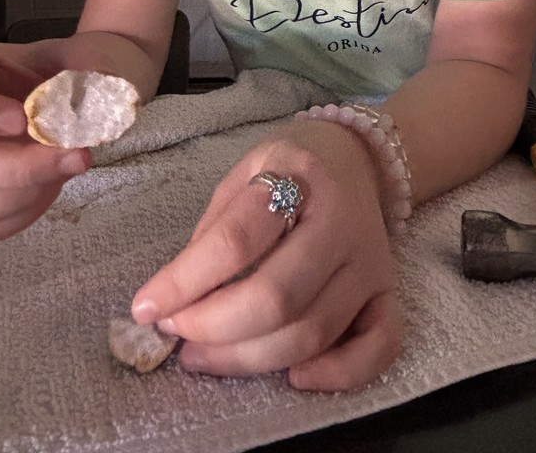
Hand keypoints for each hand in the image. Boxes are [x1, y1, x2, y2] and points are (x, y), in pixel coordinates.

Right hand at [0, 41, 90, 244]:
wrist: (85, 93)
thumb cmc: (73, 68)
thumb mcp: (85, 54)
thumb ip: (90, 70)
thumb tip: (97, 99)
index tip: (21, 118)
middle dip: (17, 168)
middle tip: (77, 156)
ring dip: (26, 195)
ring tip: (67, 168)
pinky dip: (22, 214)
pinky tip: (50, 187)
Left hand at [132, 120, 401, 390]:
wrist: (356, 157)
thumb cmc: (289, 167)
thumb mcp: (244, 173)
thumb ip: (214, 229)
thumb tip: (175, 297)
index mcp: (298, 178)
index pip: (237, 240)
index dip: (185, 281)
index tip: (146, 306)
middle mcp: (342, 223)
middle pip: (277, 298)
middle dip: (214, 327)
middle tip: (176, 333)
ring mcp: (371, 263)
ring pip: (312, 332)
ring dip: (248, 358)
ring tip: (202, 355)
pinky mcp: (389, 292)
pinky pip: (379, 347)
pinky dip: (338, 374)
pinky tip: (293, 378)